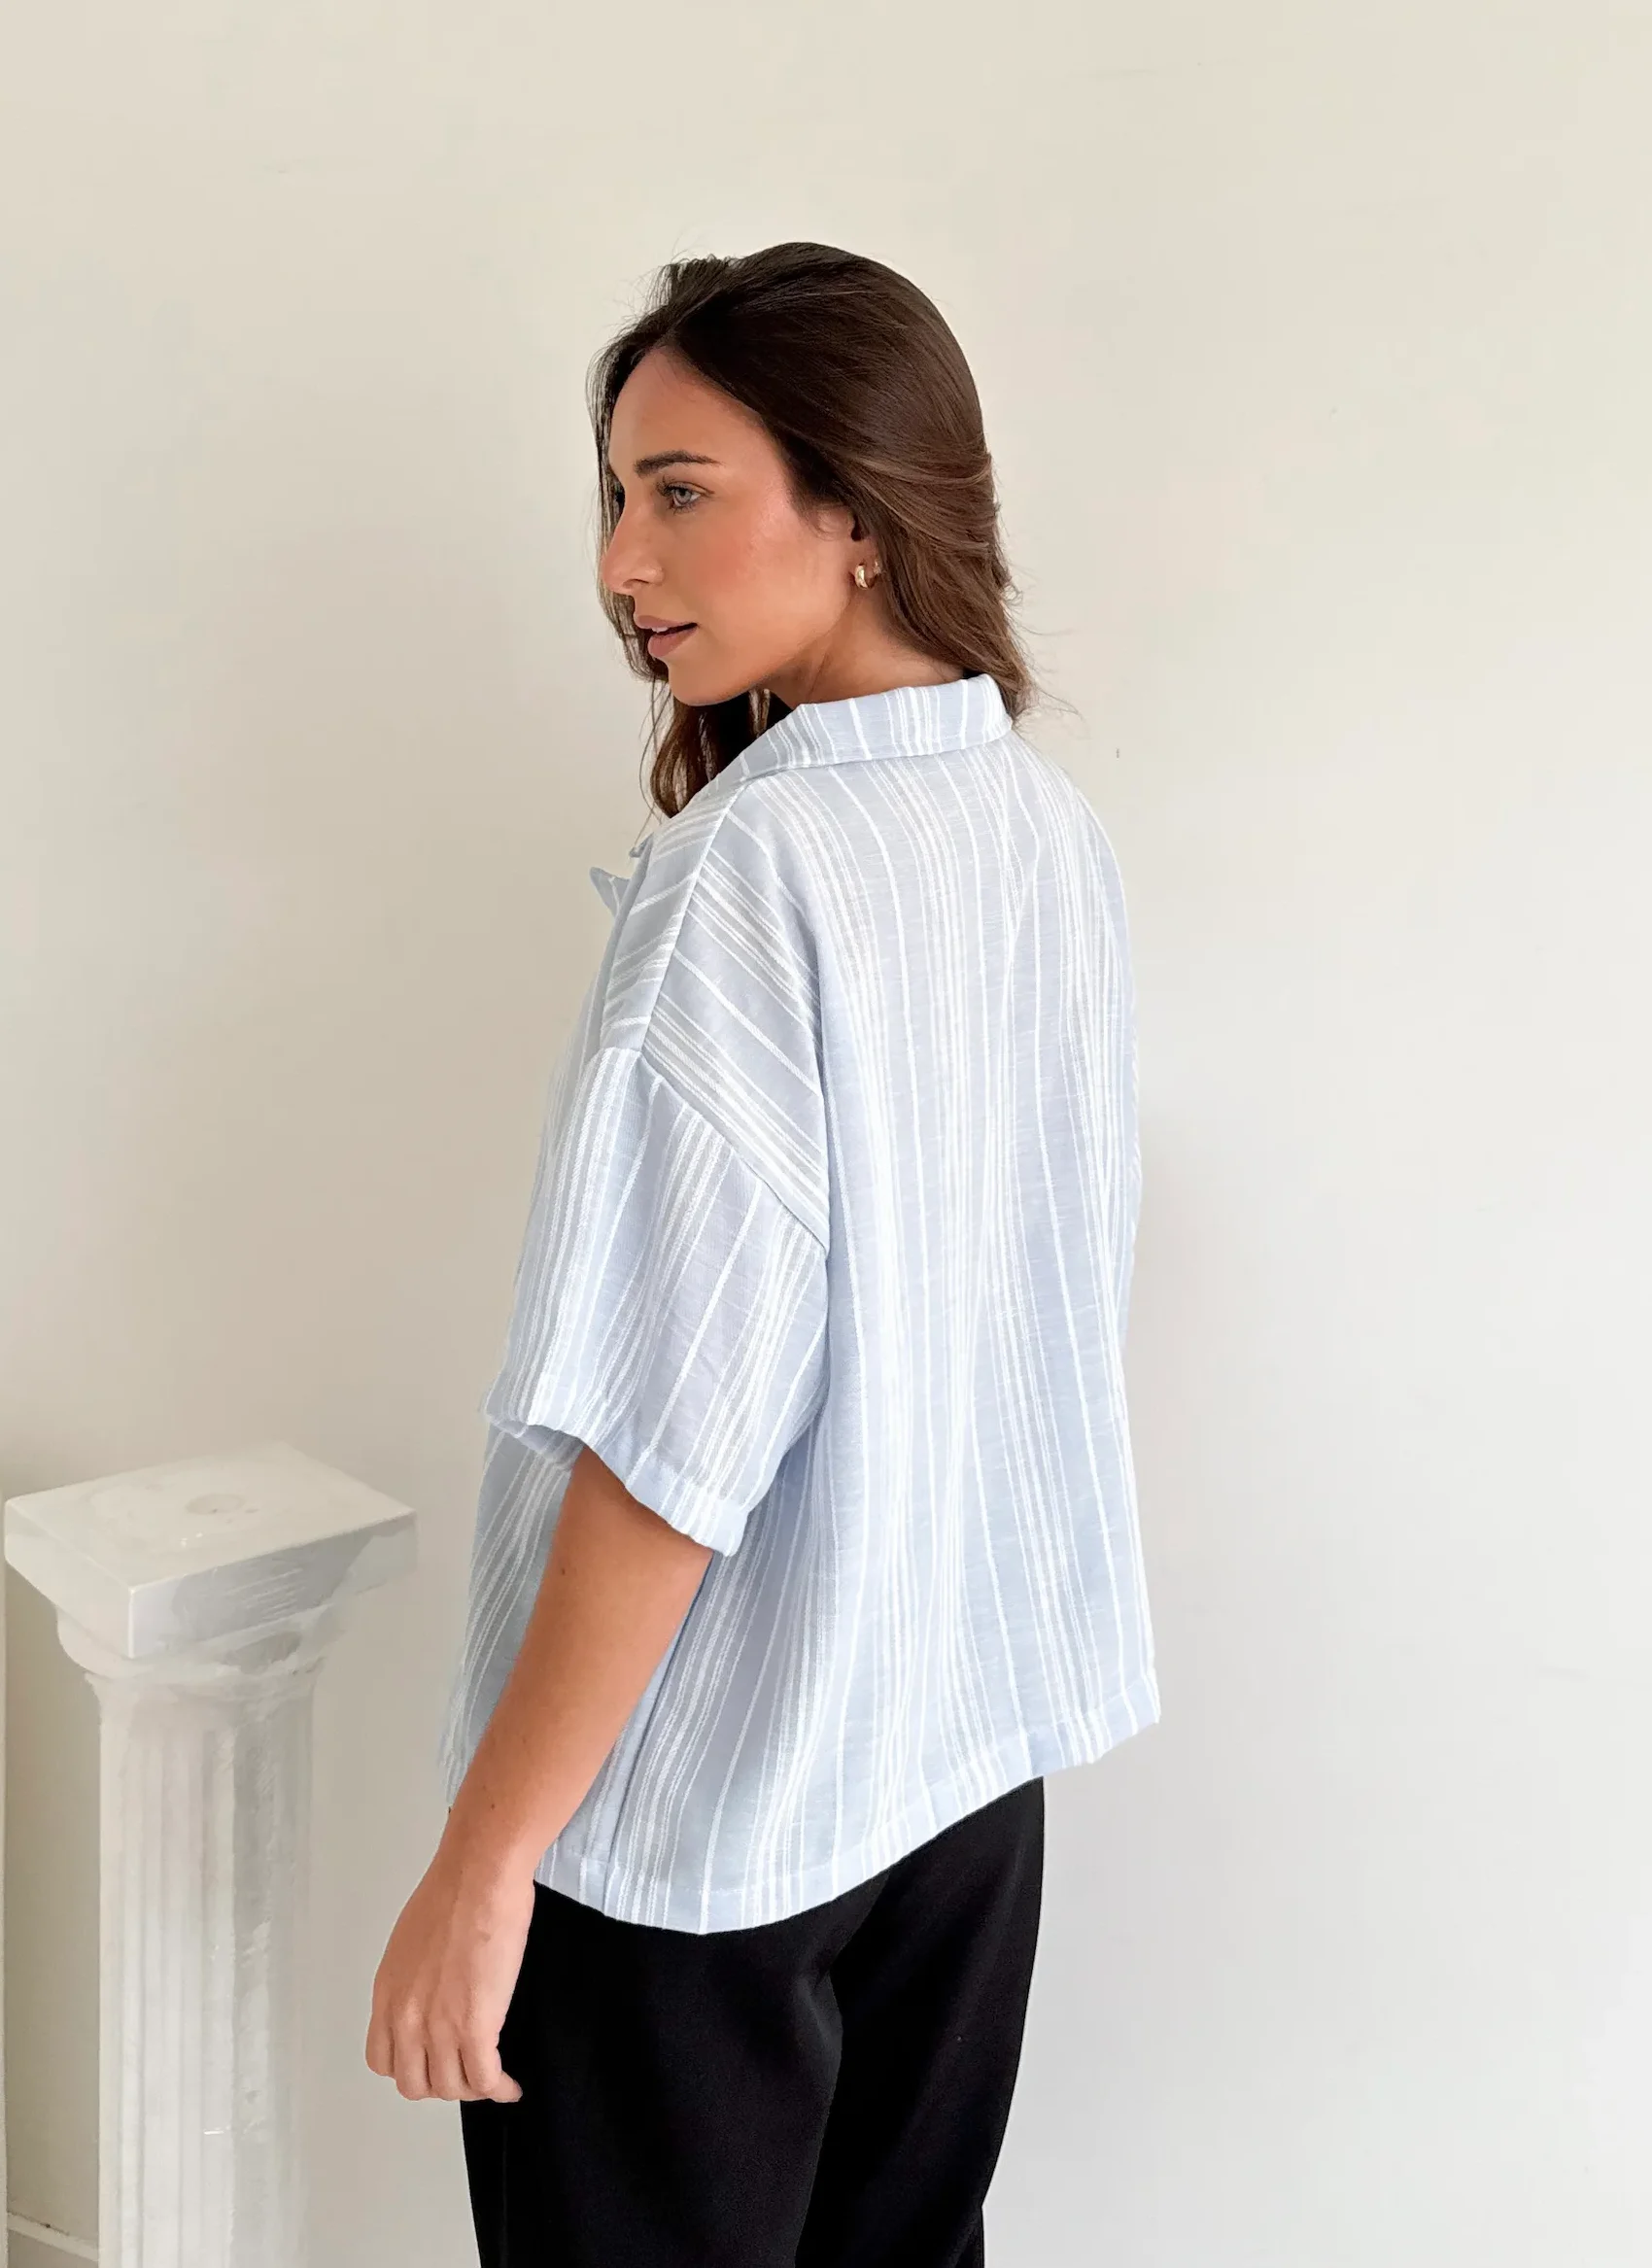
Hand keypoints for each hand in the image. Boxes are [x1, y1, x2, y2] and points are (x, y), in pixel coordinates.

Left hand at [365, 1842, 535, 2102]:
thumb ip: (414, 1977)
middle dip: (442, 2082)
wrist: (479, 1876)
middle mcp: (407, 2017)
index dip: (411, 2067)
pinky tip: (510, 2086)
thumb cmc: (455, 1891)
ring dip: (472, 2087)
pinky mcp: (475, 2027)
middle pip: (415, 2084)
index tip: (433, 2060)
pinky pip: (484, 2080)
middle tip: (465, 2069)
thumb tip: (434, 1989)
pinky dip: (499, 2090)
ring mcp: (439, 2026)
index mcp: (388, 1994)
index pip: (384, 2060)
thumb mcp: (412, 1939)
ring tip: (491, 2076)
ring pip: (451, 2088)